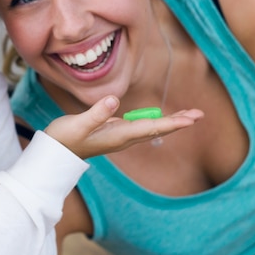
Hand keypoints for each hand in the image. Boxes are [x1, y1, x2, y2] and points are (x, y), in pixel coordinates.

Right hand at [44, 96, 202, 158]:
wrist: (54, 155)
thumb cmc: (63, 140)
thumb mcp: (77, 125)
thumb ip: (95, 113)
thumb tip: (114, 100)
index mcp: (117, 136)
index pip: (149, 128)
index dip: (171, 122)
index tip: (191, 120)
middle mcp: (122, 138)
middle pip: (155, 129)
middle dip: (178, 122)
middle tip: (199, 115)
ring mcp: (118, 136)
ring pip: (149, 128)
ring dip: (170, 122)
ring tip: (188, 115)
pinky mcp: (113, 131)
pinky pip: (140, 126)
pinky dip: (154, 121)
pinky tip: (160, 118)